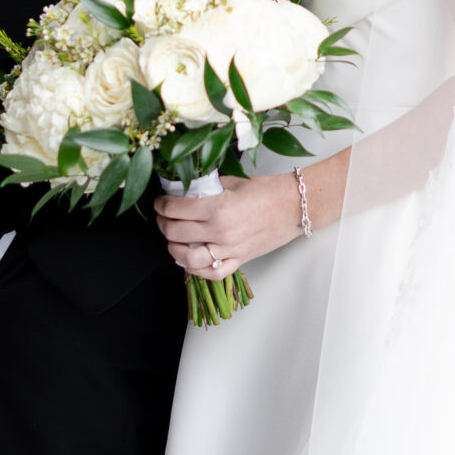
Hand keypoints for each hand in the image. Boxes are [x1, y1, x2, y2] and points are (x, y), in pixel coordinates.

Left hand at [153, 173, 300, 278]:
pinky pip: (212, 273)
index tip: (160, 202)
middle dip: (162, 223)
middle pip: (176, 232)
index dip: (162, 205)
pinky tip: (189, 260)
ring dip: (173, 249)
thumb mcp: (233, 181)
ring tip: (171, 240)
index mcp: (217, 207)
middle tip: (162, 216)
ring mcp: (229, 249)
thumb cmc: (268, 190)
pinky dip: (196, 270)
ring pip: (188, 258)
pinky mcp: (239, 260)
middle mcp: (220, 231)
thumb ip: (208, 186)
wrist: (294, 206)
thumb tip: (186, 187)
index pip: (176, 209)